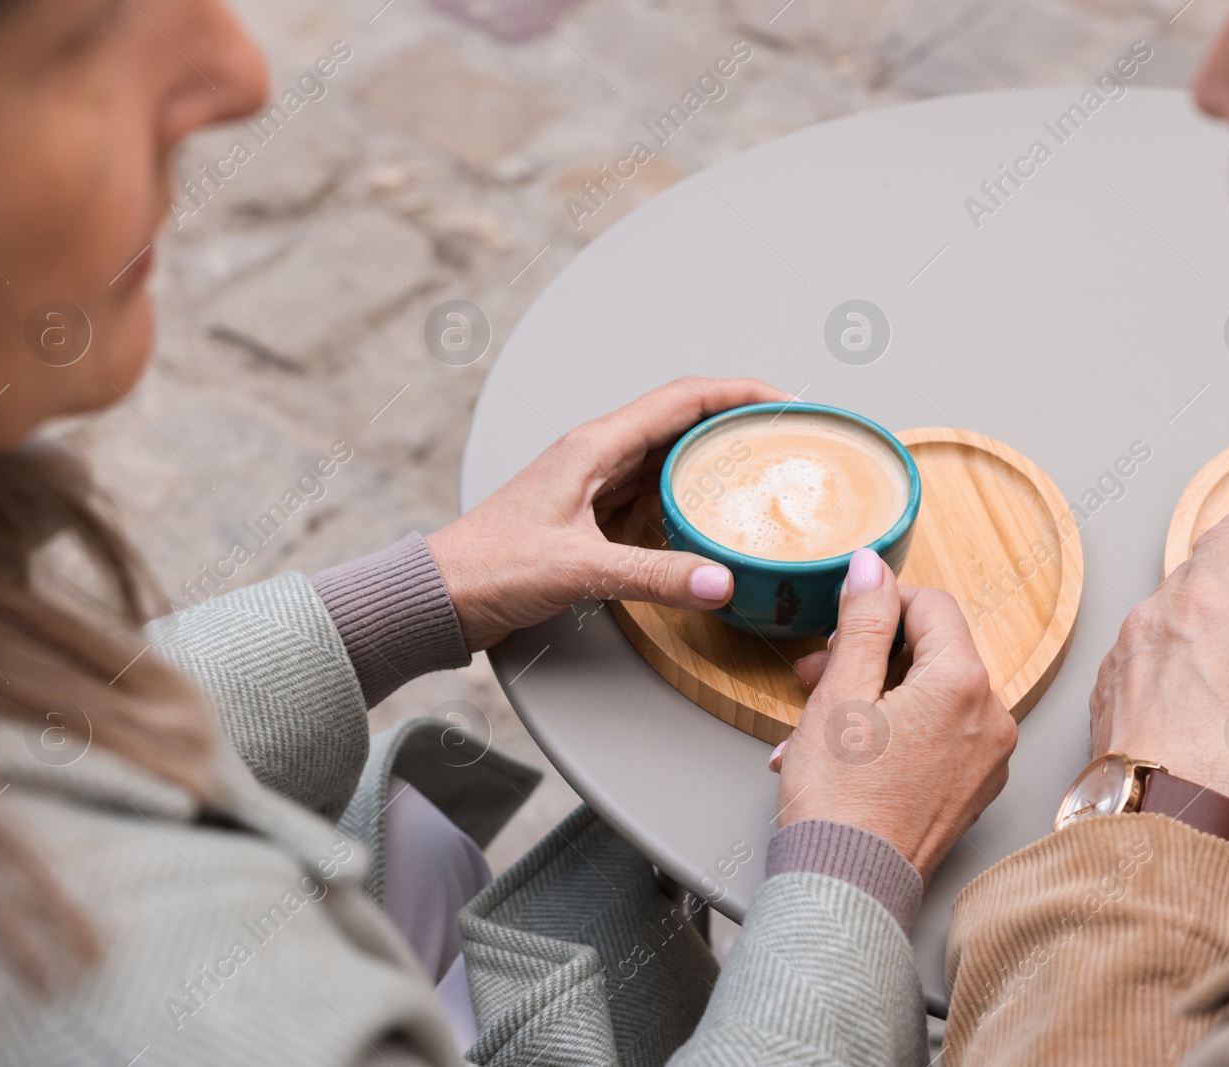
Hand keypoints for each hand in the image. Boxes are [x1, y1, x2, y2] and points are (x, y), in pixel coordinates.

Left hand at [425, 376, 790, 650]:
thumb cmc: (487, 567)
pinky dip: (690, 495)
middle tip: (788, 437)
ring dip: (717, 457)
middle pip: (684, 420)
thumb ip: (652, 576)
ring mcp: (594, 483)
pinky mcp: (591, 515)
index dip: (740, 392)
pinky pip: (654, 491)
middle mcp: (597, 455)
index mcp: (595, 446)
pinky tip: (713, 515)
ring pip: (670, 455)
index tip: (785, 402)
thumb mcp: (578, 569)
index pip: (684, 399)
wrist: (439, 595)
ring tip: (764, 470)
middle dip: (739, 421)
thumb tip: (719, 580)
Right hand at [771, 548, 1018, 880]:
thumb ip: (862, 620)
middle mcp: (992, 718)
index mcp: (963, 684)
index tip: (840, 624)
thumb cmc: (838, 801)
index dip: (879, 604)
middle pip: (933, 651)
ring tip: (821, 721)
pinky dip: (897, 729)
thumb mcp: (838, 692)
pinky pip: (939, 734)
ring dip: (876, 693)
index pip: (930, 605)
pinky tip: (850, 748)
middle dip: (871, 653)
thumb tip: (873, 567)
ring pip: (932, 693)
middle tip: (817, 674)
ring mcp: (988, 758)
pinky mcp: (975, 788)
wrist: (846, 886)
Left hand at [1090, 510, 1228, 844]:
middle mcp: (1156, 619)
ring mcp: (1124, 653)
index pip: (1226, 537)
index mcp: (1210, 608)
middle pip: (1192, 572)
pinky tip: (1192, 690)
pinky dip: (1164, 655)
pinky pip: (1137, 651)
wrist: (1157, 832)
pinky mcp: (1105, 690)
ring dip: (1194, 620)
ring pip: (1161, 611)